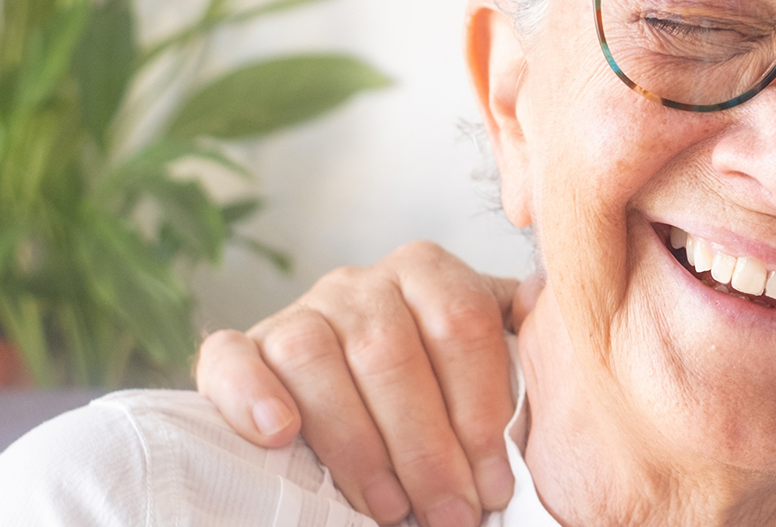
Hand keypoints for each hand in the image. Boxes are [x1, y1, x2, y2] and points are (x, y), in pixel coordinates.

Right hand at [195, 241, 526, 526]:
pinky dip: (251, 395)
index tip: (495, 483)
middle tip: (451, 516)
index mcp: (428, 273)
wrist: (367, 404)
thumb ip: (525, 337)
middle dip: (426, 448)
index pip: (460, 323)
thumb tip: (543, 298)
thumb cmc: (443, 396)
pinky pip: (232, 359)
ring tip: (387, 508)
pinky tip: (278, 436)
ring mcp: (297, 313)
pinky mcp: (241, 350)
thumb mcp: (496, 362)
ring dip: (354, 443)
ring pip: (313, 357)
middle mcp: (360, 282)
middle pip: (389, 351)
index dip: (480, 411)